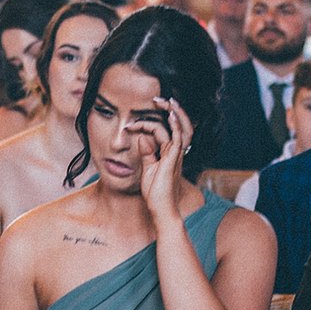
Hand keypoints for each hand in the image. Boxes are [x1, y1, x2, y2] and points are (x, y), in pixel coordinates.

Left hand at [138, 100, 190, 225]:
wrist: (161, 210)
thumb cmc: (156, 194)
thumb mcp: (148, 169)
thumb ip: (147, 153)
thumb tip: (142, 138)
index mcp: (169, 154)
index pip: (162, 131)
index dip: (146, 124)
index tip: (130, 126)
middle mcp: (175, 152)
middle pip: (178, 125)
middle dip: (170, 110)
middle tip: (158, 99)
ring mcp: (176, 156)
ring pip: (180, 129)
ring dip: (174, 113)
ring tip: (167, 101)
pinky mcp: (173, 161)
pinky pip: (178, 139)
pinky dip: (175, 126)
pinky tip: (170, 115)